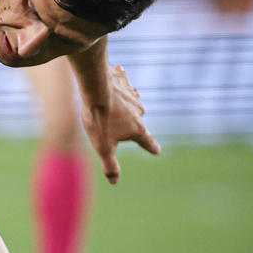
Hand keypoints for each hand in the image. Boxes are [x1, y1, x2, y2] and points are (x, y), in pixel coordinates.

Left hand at [80, 63, 159, 183]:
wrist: (96, 90)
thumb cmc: (99, 120)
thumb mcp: (103, 147)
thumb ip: (110, 165)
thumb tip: (114, 182)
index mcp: (137, 129)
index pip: (147, 142)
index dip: (151, 148)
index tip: (156, 151)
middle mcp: (139, 112)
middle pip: (138, 120)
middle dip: (133, 124)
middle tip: (124, 126)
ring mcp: (132, 96)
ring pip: (133, 100)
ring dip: (129, 102)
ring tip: (122, 102)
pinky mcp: (122, 81)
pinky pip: (123, 79)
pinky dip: (122, 77)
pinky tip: (119, 70)